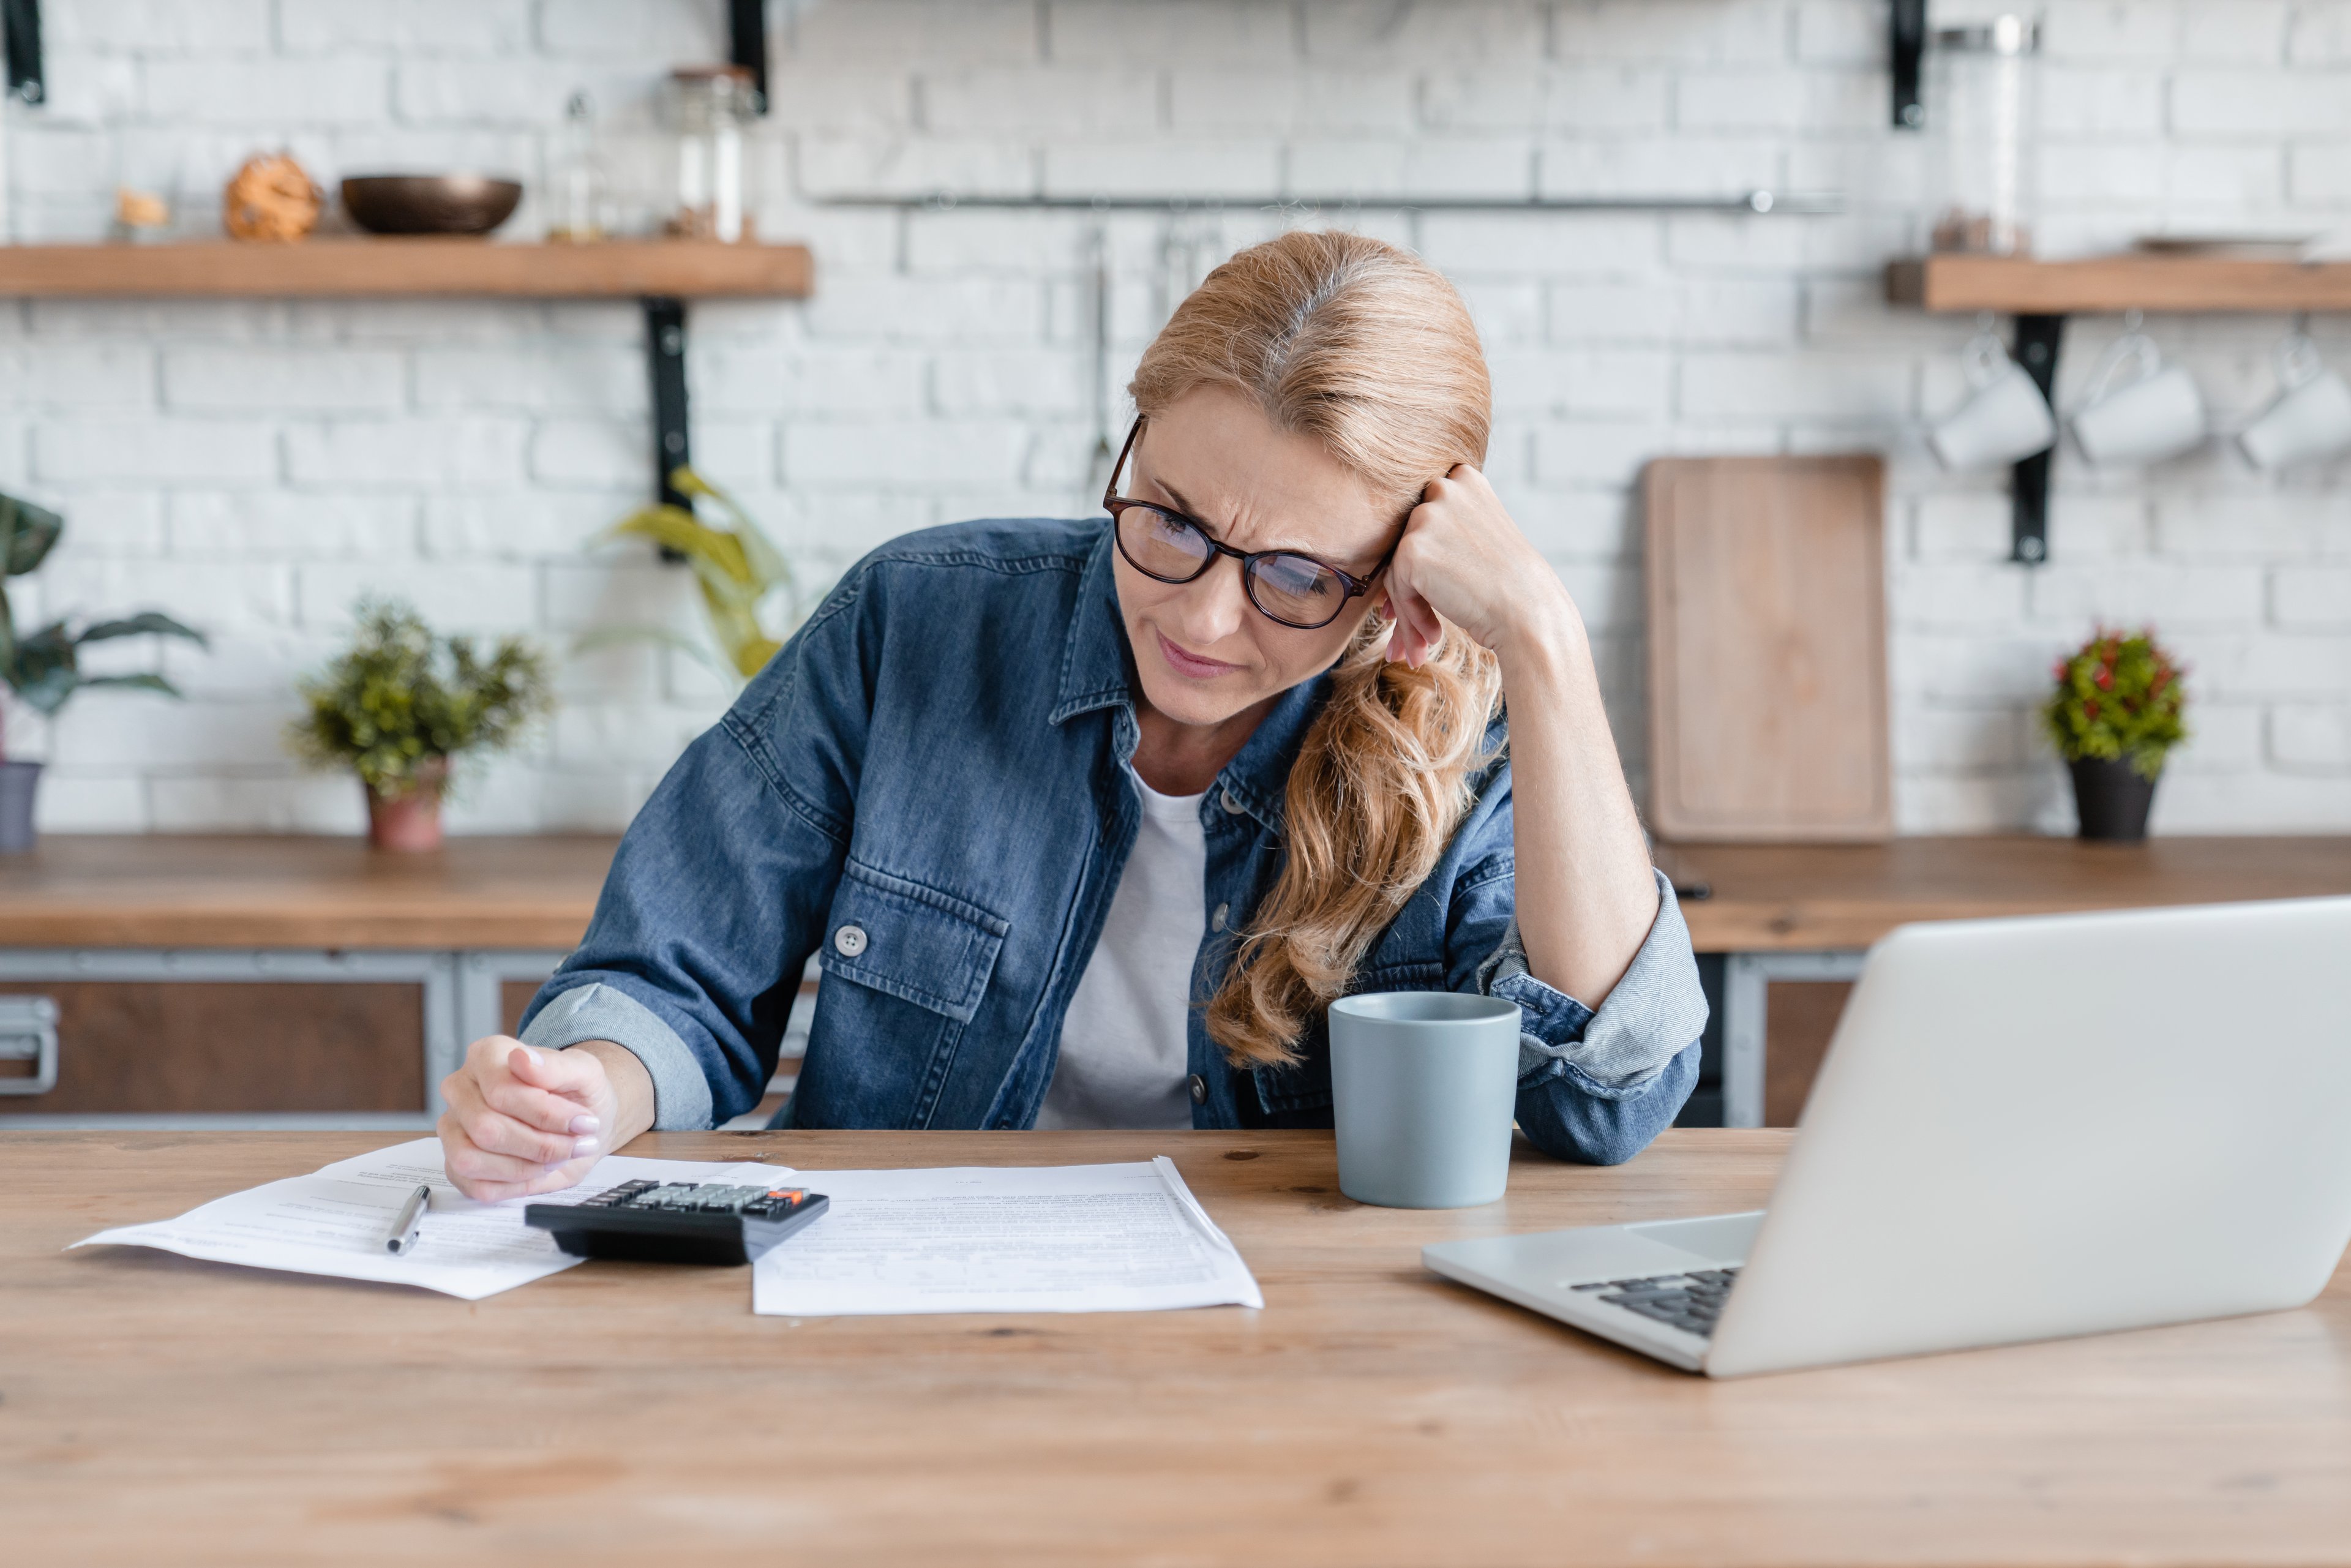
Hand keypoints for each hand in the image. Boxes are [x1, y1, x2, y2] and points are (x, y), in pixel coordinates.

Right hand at [436, 1037, 615, 1201]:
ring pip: (471, 1159)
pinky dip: (516, 1185)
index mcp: (486, 1056)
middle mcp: (460, 1089)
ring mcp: (452, 1128)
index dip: (546, 1115)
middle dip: (541, 1145)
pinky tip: (538, 1169)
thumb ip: (556, 1066)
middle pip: (485, 1129)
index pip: (501, 1092)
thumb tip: (523, 1059)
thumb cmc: (578, 1094)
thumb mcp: (585, 1073)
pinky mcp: (456, 1165)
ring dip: (525, 1167)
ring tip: (557, 1157)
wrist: (581, 1123)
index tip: (582, 1121)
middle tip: (575, 1144)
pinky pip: (476, 1186)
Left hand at [1381, 465, 1575, 667]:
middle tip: (1418, 629)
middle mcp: (1444, 488)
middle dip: (1411, 588)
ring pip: (1398, 568)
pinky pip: (1397, 587)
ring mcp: (1426, 516)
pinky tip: (1434, 635)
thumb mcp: (1481, 539)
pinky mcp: (1412, 549)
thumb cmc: (1511, 585)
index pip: (1426, 518)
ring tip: (1423, 643)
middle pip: (1408, 542)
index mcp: (1465, 480)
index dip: (1424, 558)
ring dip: (1408, 609)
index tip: (1430, 593)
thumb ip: (1444, 533)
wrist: (1529, 611)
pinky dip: (1411, 616)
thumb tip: (1398, 561)